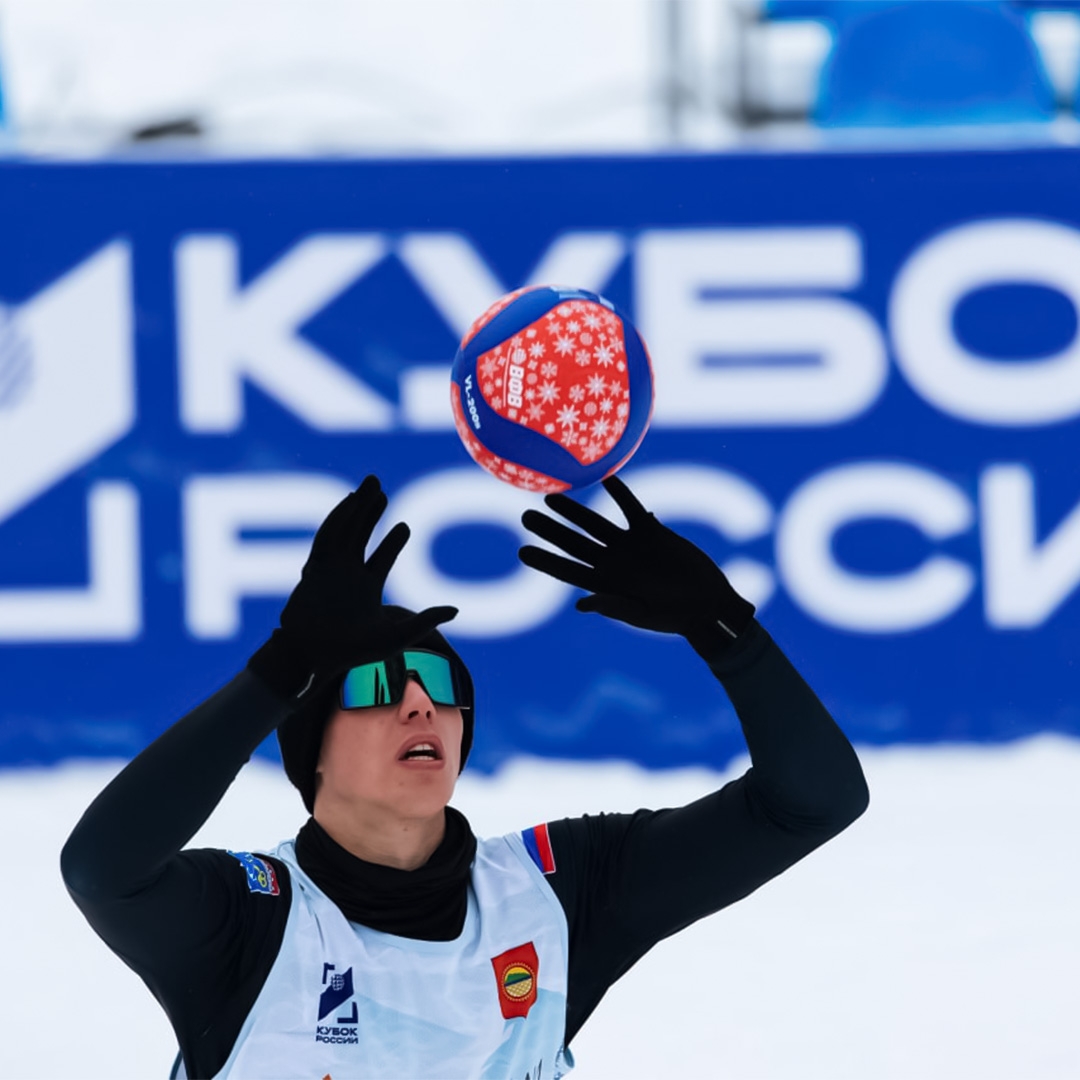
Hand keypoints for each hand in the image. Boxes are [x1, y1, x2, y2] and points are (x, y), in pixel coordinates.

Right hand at [247, 475, 456, 699]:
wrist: (315, 657)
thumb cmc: (353, 653)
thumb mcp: (396, 636)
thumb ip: (425, 621)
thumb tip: (456, 610)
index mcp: (367, 588)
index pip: (382, 557)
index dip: (393, 541)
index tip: (404, 526)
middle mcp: (348, 575)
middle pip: (361, 535)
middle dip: (371, 513)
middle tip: (381, 491)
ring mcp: (330, 569)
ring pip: (346, 529)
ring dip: (357, 507)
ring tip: (372, 485)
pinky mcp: (315, 568)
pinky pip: (328, 537)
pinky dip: (339, 518)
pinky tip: (351, 501)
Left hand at [518, 475, 753, 653]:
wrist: (706, 603)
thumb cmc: (672, 617)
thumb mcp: (641, 615)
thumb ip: (614, 606)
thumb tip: (581, 604)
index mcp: (604, 584)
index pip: (567, 571)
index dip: (545, 561)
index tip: (522, 552)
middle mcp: (610, 562)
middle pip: (573, 542)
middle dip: (549, 530)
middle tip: (525, 516)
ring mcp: (628, 545)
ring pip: (594, 522)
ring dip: (574, 510)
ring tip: (551, 496)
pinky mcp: (650, 531)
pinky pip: (631, 508)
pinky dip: (620, 494)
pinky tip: (606, 479)